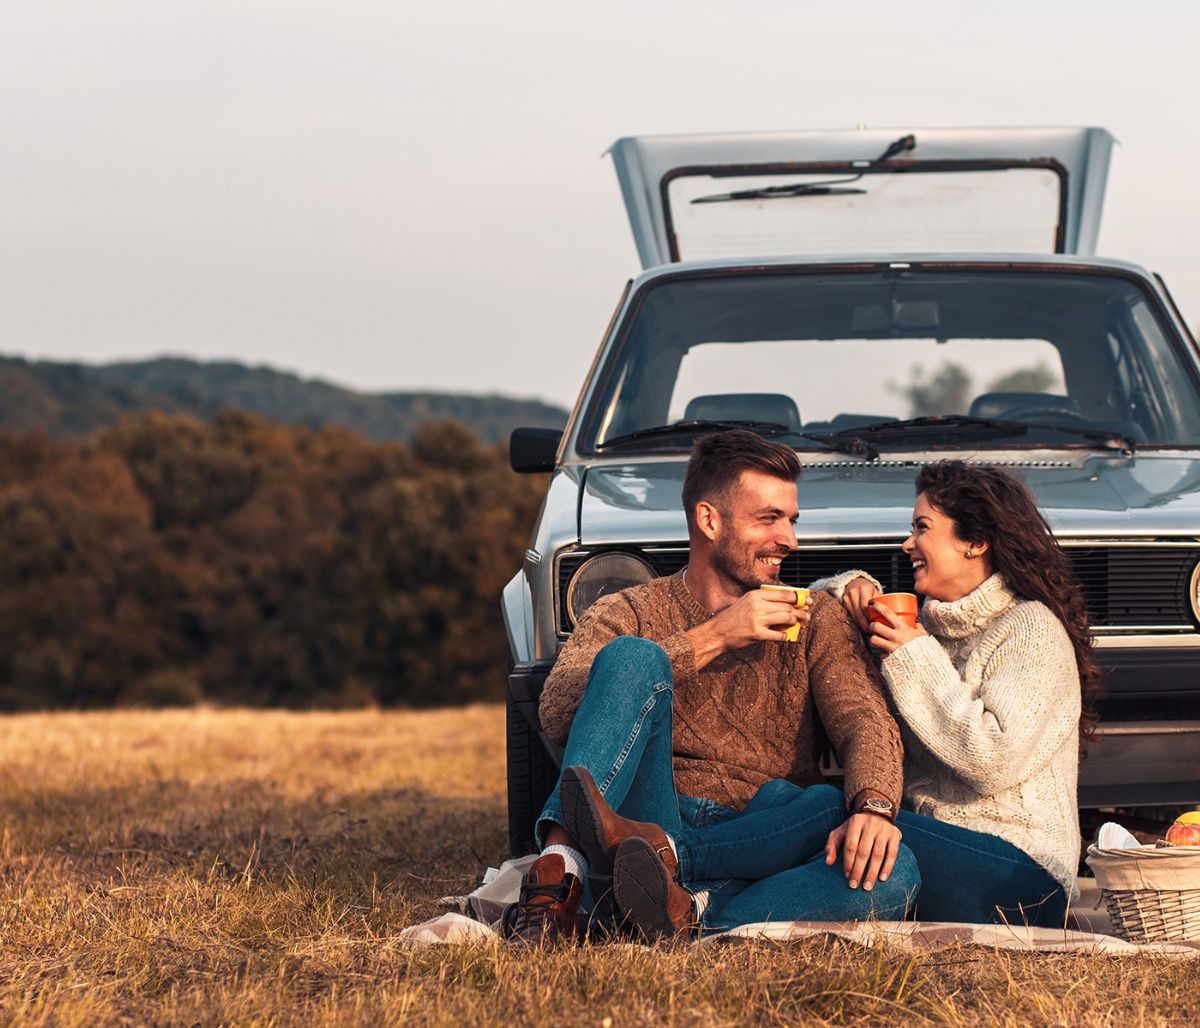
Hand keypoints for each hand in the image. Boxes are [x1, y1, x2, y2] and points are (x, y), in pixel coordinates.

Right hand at [691, 587, 810, 659]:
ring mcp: (757, 619)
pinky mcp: (757, 634)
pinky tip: (786, 637)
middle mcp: (757, 605)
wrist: (717, 632)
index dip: (798, 597)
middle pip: (787, 606)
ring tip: (799, 623)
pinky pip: (778, 635)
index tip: (806, 600)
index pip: (783, 593)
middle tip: (806, 615)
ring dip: (795, 622)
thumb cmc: (732, 617)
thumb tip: (786, 603)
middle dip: (800, 611)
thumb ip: (763, 600)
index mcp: (755, 594)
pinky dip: (785, 636)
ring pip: (786, 618)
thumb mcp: (746, 602)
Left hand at [823, 813, 902, 890]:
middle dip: (858, 871)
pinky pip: (892, 854)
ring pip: (878, 855)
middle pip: (863, 852)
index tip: (847, 876)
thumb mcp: (841, 831)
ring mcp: (884, 829)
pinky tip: (882, 879)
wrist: (877, 812)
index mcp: (855, 822)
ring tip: (867, 887)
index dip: (848, 862)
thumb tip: (828, 862)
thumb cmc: (855, 828)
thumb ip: (832, 845)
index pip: (850, 845)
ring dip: (872, 873)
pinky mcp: (895, 835)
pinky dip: (887, 868)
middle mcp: (870, 824)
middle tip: (854, 886)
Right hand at [842, 576, 881, 631]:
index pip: (866, 607)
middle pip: (859, 612)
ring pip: (854, 615)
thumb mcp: (876, 592)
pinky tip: (861, 625)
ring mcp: (847, 597)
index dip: (870, 617)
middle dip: (865, 624)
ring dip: (861, 624)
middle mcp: (854, 592)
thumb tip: (891, 617)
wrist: (855, 582)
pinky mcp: (843, 602)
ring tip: (868, 630)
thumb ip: (881, 603)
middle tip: (872, 631)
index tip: (876, 625)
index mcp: (864, 589)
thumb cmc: (869, 589)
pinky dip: (856, 621)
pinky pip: (850, 614)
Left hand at [866, 601, 926, 654]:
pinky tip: (886, 654)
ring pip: (873, 640)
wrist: (927, 666)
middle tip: (873, 626)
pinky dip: (882, 654)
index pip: (887, 613)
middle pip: (875, 626)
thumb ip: (919, 629)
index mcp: (903, 628)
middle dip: (872, 625)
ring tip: (876, 640)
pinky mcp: (889, 658)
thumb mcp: (924, 636)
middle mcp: (895, 637)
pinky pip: (880, 654)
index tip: (872, 603)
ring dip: (873, 639)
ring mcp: (891, 648)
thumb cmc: (926, 650)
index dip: (878, 606)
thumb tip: (917, 624)